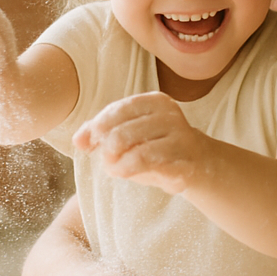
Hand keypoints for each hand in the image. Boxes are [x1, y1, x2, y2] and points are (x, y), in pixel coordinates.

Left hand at [73, 92, 208, 194]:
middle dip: (108, 151)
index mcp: (156, 101)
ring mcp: (181, 139)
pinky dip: (132, 171)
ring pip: (137, 153)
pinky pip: (152, 168)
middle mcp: (170, 116)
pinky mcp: (185, 162)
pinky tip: (128, 173)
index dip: (98, 127)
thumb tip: (78, 141)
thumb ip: (100, 132)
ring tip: (116, 169)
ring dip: (118, 166)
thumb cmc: (157, 145)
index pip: (118, 110)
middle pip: (123, 133)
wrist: (198, 163)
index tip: (91, 143)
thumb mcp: (129, 132)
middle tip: (107, 161)